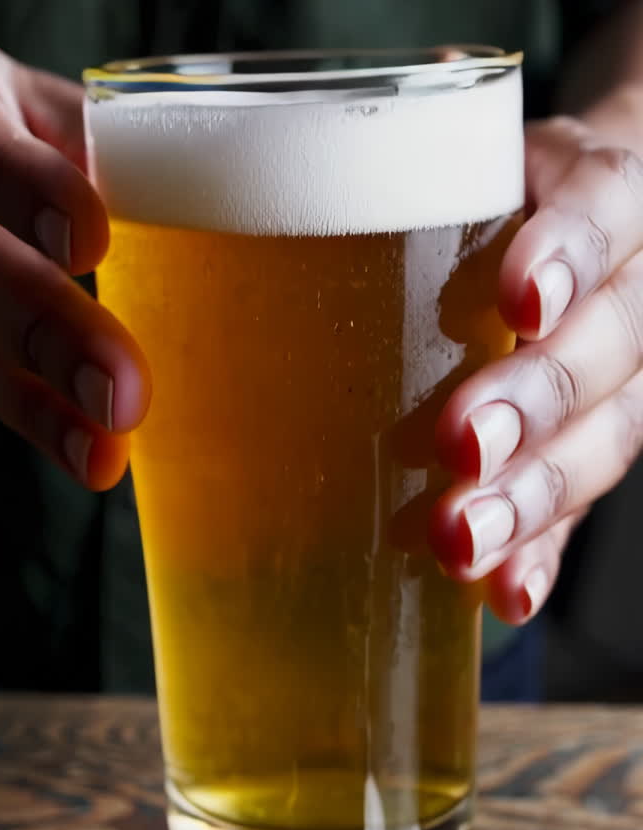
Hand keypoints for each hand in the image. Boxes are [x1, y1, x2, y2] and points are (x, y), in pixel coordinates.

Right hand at [0, 27, 149, 488]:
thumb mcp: (29, 100)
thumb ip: (91, 137)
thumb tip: (196, 174)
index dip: (20, 189)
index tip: (88, 237)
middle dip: (42, 326)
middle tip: (121, 385)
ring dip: (40, 402)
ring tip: (107, 448)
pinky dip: (39, 420)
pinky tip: (90, 456)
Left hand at [430, 111, 642, 622]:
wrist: (566, 229)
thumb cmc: (494, 201)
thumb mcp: (466, 166)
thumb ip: (417, 176)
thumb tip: (290, 195)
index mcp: (602, 196)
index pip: (606, 210)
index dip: (570, 256)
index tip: (519, 298)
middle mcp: (630, 290)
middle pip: (610, 346)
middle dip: (535, 400)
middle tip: (462, 442)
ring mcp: (623, 381)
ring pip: (608, 438)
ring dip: (531, 496)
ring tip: (460, 539)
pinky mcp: (593, 453)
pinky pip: (581, 511)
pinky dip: (541, 555)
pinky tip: (506, 594)